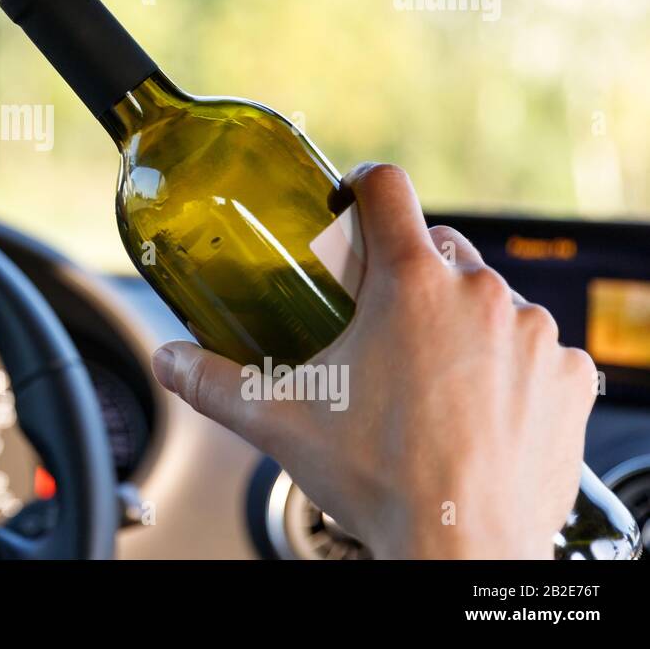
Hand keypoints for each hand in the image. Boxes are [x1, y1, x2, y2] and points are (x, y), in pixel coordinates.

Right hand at [150, 163, 596, 558]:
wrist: (463, 547)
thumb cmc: (381, 481)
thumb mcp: (279, 421)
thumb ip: (212, 381)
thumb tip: (169, 360)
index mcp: (409, 284)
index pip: (387, 188)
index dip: (363, 188)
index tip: (352, 206)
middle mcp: (479, 295)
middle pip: (438, 247)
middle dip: (408, 274)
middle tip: (378, 322)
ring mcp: (531, 334)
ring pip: (489, 299)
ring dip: (462, 323)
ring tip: (429, 379)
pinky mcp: (567, 376)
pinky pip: (536, 348)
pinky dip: (509, 367)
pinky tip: (479, 407)